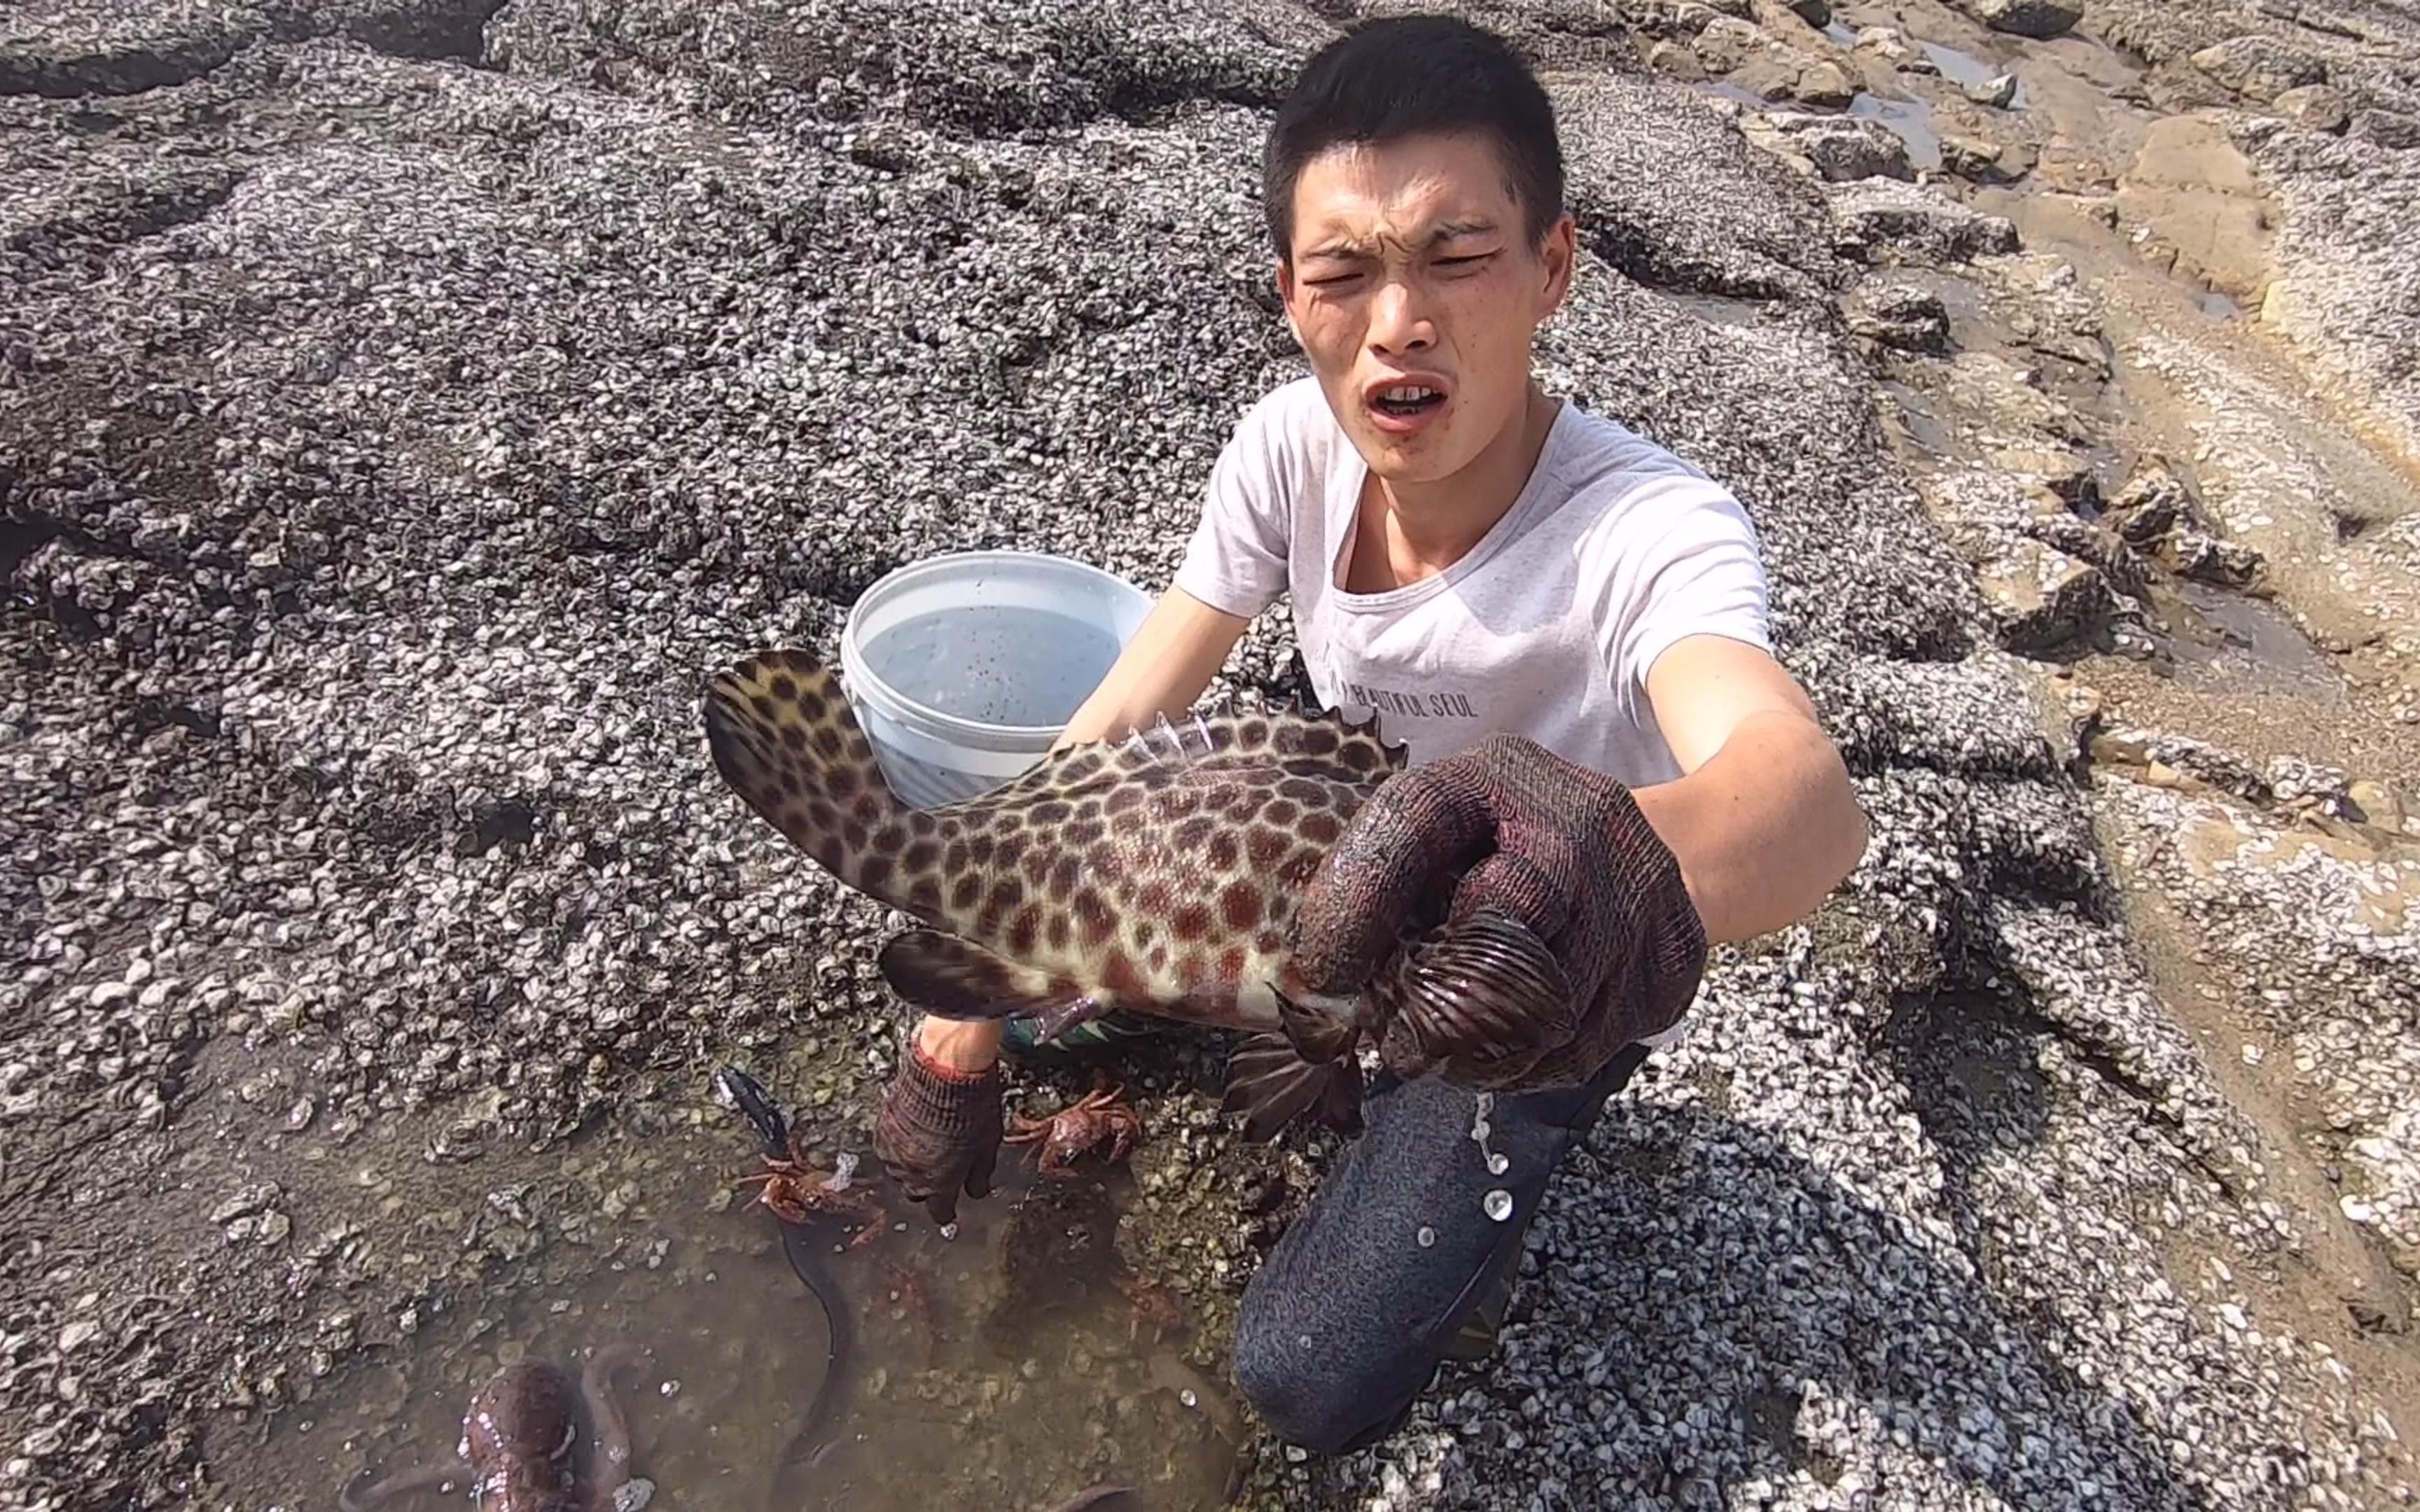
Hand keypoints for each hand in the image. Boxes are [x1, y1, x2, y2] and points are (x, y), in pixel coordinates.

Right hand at [872, 1032, 1003, 1226]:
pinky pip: (888, 1147)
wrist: (946, 1068)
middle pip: (916, 1192)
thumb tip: (977, 1191)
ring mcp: (894, 1149)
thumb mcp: (988, 1145)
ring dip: (913, 1164)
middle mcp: (911, 1171)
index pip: (939, 1211)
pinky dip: (901, 1144)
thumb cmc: (972, 1105)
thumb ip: (980, 1175)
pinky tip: (914, 1130)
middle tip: (943, 1168)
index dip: (946, 1212)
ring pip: (900, 1170)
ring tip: (929, 1144)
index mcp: (939, 1182)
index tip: (949, 1209)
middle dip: (930, 1185)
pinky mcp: (882, 1127)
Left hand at [1282, 732, 1708, 1090]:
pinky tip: (1508, 1049)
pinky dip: (1529, 1065)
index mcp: (1500, 775)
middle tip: (1396, 1042)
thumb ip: (1385, 874)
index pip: (1413, 822)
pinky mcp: (1669, 963)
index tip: (1324, 972)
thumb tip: (1321, 977)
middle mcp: (1581, 821)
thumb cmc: (1520, 843)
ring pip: (1538, 1015)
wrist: (1667, 850)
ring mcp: (1637, 894)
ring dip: (1476, 1052)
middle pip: (1491, 943)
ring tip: (1445, 1053)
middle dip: (1431, 1009)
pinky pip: (1581, 1048)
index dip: (1358, 900)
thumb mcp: (1446, 825)